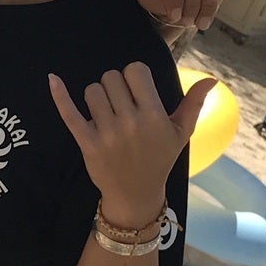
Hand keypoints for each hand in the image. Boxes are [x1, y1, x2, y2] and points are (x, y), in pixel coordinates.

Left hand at [49, 64, 215, 224]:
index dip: (134, 75)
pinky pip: (69, 113)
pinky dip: (60, 95)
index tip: (137, 90)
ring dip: (98, 97)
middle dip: (116, 86)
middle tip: (122, 104)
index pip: (135, 71)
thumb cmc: (160, 159)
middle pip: (111, 78)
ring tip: (107, 113)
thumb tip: (212, 79)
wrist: (135, 195)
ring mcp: (106, 133)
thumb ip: (194, 104)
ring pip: (92, 91)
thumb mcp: (181, 133)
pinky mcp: (87, 143)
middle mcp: (130, 122)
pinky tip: (53, 79)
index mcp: (154, 116)